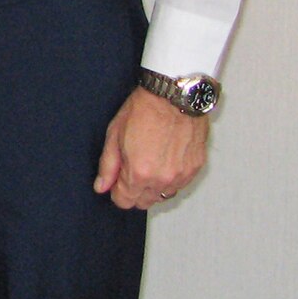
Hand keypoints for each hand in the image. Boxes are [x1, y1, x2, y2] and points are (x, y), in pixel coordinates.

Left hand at [94, 87, 208, 208]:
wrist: (174, 96)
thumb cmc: (144, 109)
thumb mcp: (114, 135)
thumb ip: (108, 166)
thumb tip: (101, 186)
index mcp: (139, 172)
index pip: (125, 201)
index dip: (117, 192)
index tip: (116, 182)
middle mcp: (162, 179)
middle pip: (144, 202)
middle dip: (134, 191)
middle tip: (131, 169)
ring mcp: (181, 175)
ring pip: (163, 195)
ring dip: (154, 186)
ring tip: (149, 162)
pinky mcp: (195, 168)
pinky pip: (180, 184)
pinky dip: (171, 178)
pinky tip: (164, 160)